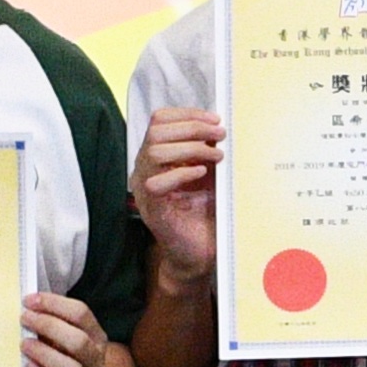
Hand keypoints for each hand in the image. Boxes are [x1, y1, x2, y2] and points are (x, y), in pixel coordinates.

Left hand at [18, 291, 110, 366]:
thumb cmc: (62, 356)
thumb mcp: (64, 336)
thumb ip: (52, 322)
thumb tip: (28, 306)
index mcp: (96, 336)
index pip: (81, 313)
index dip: (53, 304)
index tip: (29, 301)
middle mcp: (95, 359)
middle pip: (78, 341)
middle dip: (48, 326)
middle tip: (24, 319)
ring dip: (44, 354)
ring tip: (24, 344)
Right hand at [137, 107, 222, 280]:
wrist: (199, 252)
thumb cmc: (203, 212)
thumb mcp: (210, 174)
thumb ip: (209, 151)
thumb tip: (221, 126)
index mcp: (157, 156)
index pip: (159, 120)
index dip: (187, 114)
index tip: (216, 118)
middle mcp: (146, 169)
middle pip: (156, 131)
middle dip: (192, 128)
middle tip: (220, 135)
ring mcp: (145, 189)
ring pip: (154, 152)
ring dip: (190, 148)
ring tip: (216, 156)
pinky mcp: (152, 209)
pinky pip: (156, 183)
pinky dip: (181, 173)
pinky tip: (201, 174)